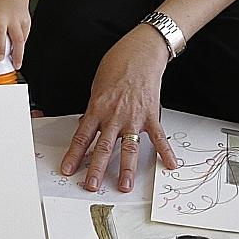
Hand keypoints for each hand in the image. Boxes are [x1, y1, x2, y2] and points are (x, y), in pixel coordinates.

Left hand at [0, 0, 30, 66]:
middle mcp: (1, 16)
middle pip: (1, 32)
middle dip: (0, 48)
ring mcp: (15, 18)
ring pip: (17, 37)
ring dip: (17, 53)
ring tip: (16, 64)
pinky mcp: (26, 21)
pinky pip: (25, 37)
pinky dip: (22, 47)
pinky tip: (20, 53)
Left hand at [60, 28, 178, 192]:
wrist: (140, 52)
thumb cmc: (117, 65)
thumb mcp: (96, 87)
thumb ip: (93, 110)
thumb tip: (86, 127)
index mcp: (97, 108)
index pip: (82, 136)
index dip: (74, 154)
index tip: (68, 169)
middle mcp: (114, 115)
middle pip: (102, 147)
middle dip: (95, 168)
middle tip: (91, 185)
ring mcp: (134, 117)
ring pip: (128, 147)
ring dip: (125, 168)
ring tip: (123, 185)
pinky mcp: (151, 115)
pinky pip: (159, 137)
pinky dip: (166, 152)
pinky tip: (170, 165)